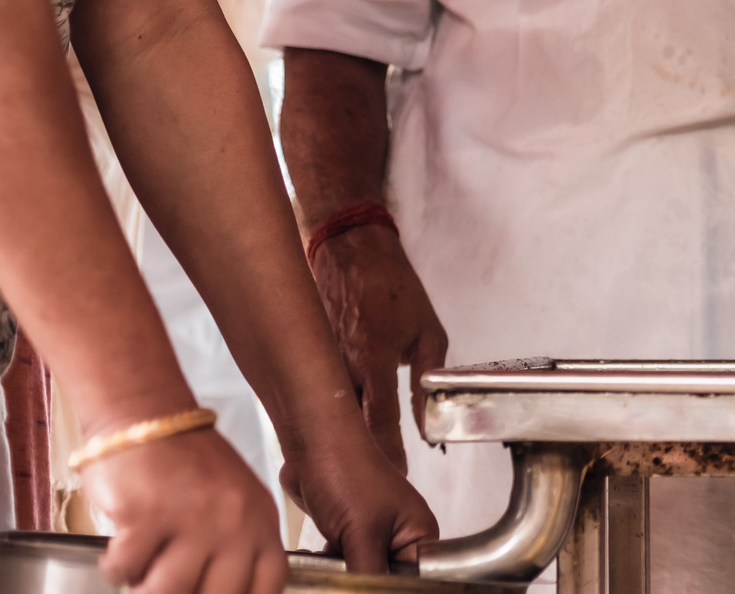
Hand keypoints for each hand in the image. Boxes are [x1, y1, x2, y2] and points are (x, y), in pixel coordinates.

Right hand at [86, 424, 287, 593]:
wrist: (148, 418)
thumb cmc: (186, 466)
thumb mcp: (232, 502)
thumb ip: (235, 548)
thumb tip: (216, 592)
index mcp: (260, 519)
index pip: (267, 586)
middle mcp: (234, 521)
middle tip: (167, 582)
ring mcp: (193, 518)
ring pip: (166, 593)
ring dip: (145, 586)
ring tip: (143, 566)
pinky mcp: (148, 515)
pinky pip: (125, 570)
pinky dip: (116, 566)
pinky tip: (121, 546)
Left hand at [277, 409, 439, 574]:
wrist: (312, 446)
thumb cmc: (347, 473)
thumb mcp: (363, 535)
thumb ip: (370, 576)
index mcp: (420, 534)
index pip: (416, 579)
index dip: (393, 587)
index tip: (366, 586)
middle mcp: (401, 536)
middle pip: (387, 579)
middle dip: (362, 581)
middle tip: (344, 571)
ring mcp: (374, 535)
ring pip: (362, 574)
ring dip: (342, 575)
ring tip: (330, 562)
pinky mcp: (350, 535)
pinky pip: (344, 565)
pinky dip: (330, 567)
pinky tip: (319, 560)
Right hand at [308, 225, 448, 471]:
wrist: (349, 247)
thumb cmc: (392, 285)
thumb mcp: (428, 329)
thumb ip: (428, 378)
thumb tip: (429, 422)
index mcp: (374, 359)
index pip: (379, 422)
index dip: (389, 455)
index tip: (397, 479)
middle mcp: (340, 366)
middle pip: (347, 427)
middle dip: (359, 460)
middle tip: (371, 488)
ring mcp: (318, 363)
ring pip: (327, 415)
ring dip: (338, 441)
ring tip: (350, 471)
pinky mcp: (304, 358)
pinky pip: (315, 396)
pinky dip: (322, 417)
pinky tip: (328, 436)